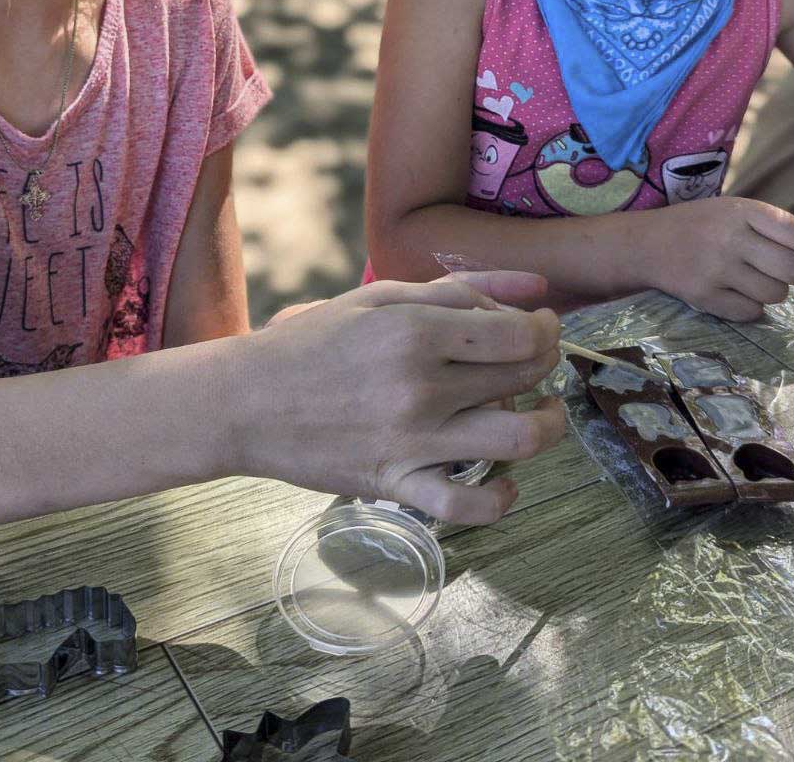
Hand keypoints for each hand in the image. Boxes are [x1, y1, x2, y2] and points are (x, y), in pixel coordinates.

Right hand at [236, 271, 563, 524]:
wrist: (246, 402)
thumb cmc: (315, 342)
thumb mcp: (382, 298)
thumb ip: (461, 288)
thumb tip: (537, 286)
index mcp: (415, 332)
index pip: (518, 335)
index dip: (543, 329)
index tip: (539, 326)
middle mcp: (420, 387)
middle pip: (523, 379)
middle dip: (544, 364)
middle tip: (532, 359)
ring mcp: (412, 441)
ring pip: (517, 441)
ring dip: (548, 427)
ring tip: (542, 413)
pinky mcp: (398, 485)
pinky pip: (468, 507)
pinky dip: (501, 499)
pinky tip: (504, 479)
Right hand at [643, 197, 793, 320]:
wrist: (643, 243)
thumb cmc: (699, 226)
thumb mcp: (735, 213)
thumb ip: (778, 228)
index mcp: (742, 211)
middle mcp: (729, 237)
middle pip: (792, 270)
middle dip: (789, 274)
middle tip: (770, 268)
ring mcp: (715, 268)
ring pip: (774, 295)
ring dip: (769, 292)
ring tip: (746, 279)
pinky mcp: (703, 296)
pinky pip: (750, 312)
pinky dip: (747, 307)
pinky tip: (730, 291)